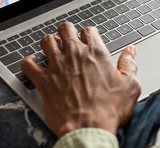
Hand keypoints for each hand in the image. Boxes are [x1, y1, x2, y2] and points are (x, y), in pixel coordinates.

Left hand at [21, 23, 140, 137]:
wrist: (89, 128)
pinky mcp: (43, 81)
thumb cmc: (109, 109)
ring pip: (47, 41)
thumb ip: (129, 64)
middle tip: (68, 38)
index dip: (88, 33)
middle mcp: (75, 55)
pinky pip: (28, 64)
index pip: (88, 30)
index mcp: (96, 53)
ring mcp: (57, 66)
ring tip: (52, 48)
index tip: (88, 40)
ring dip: (49, 42)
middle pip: (65, 29)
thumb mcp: (130, 85)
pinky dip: (28, 62)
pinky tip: (33, 63)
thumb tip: (131, 50)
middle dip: (67, 32)